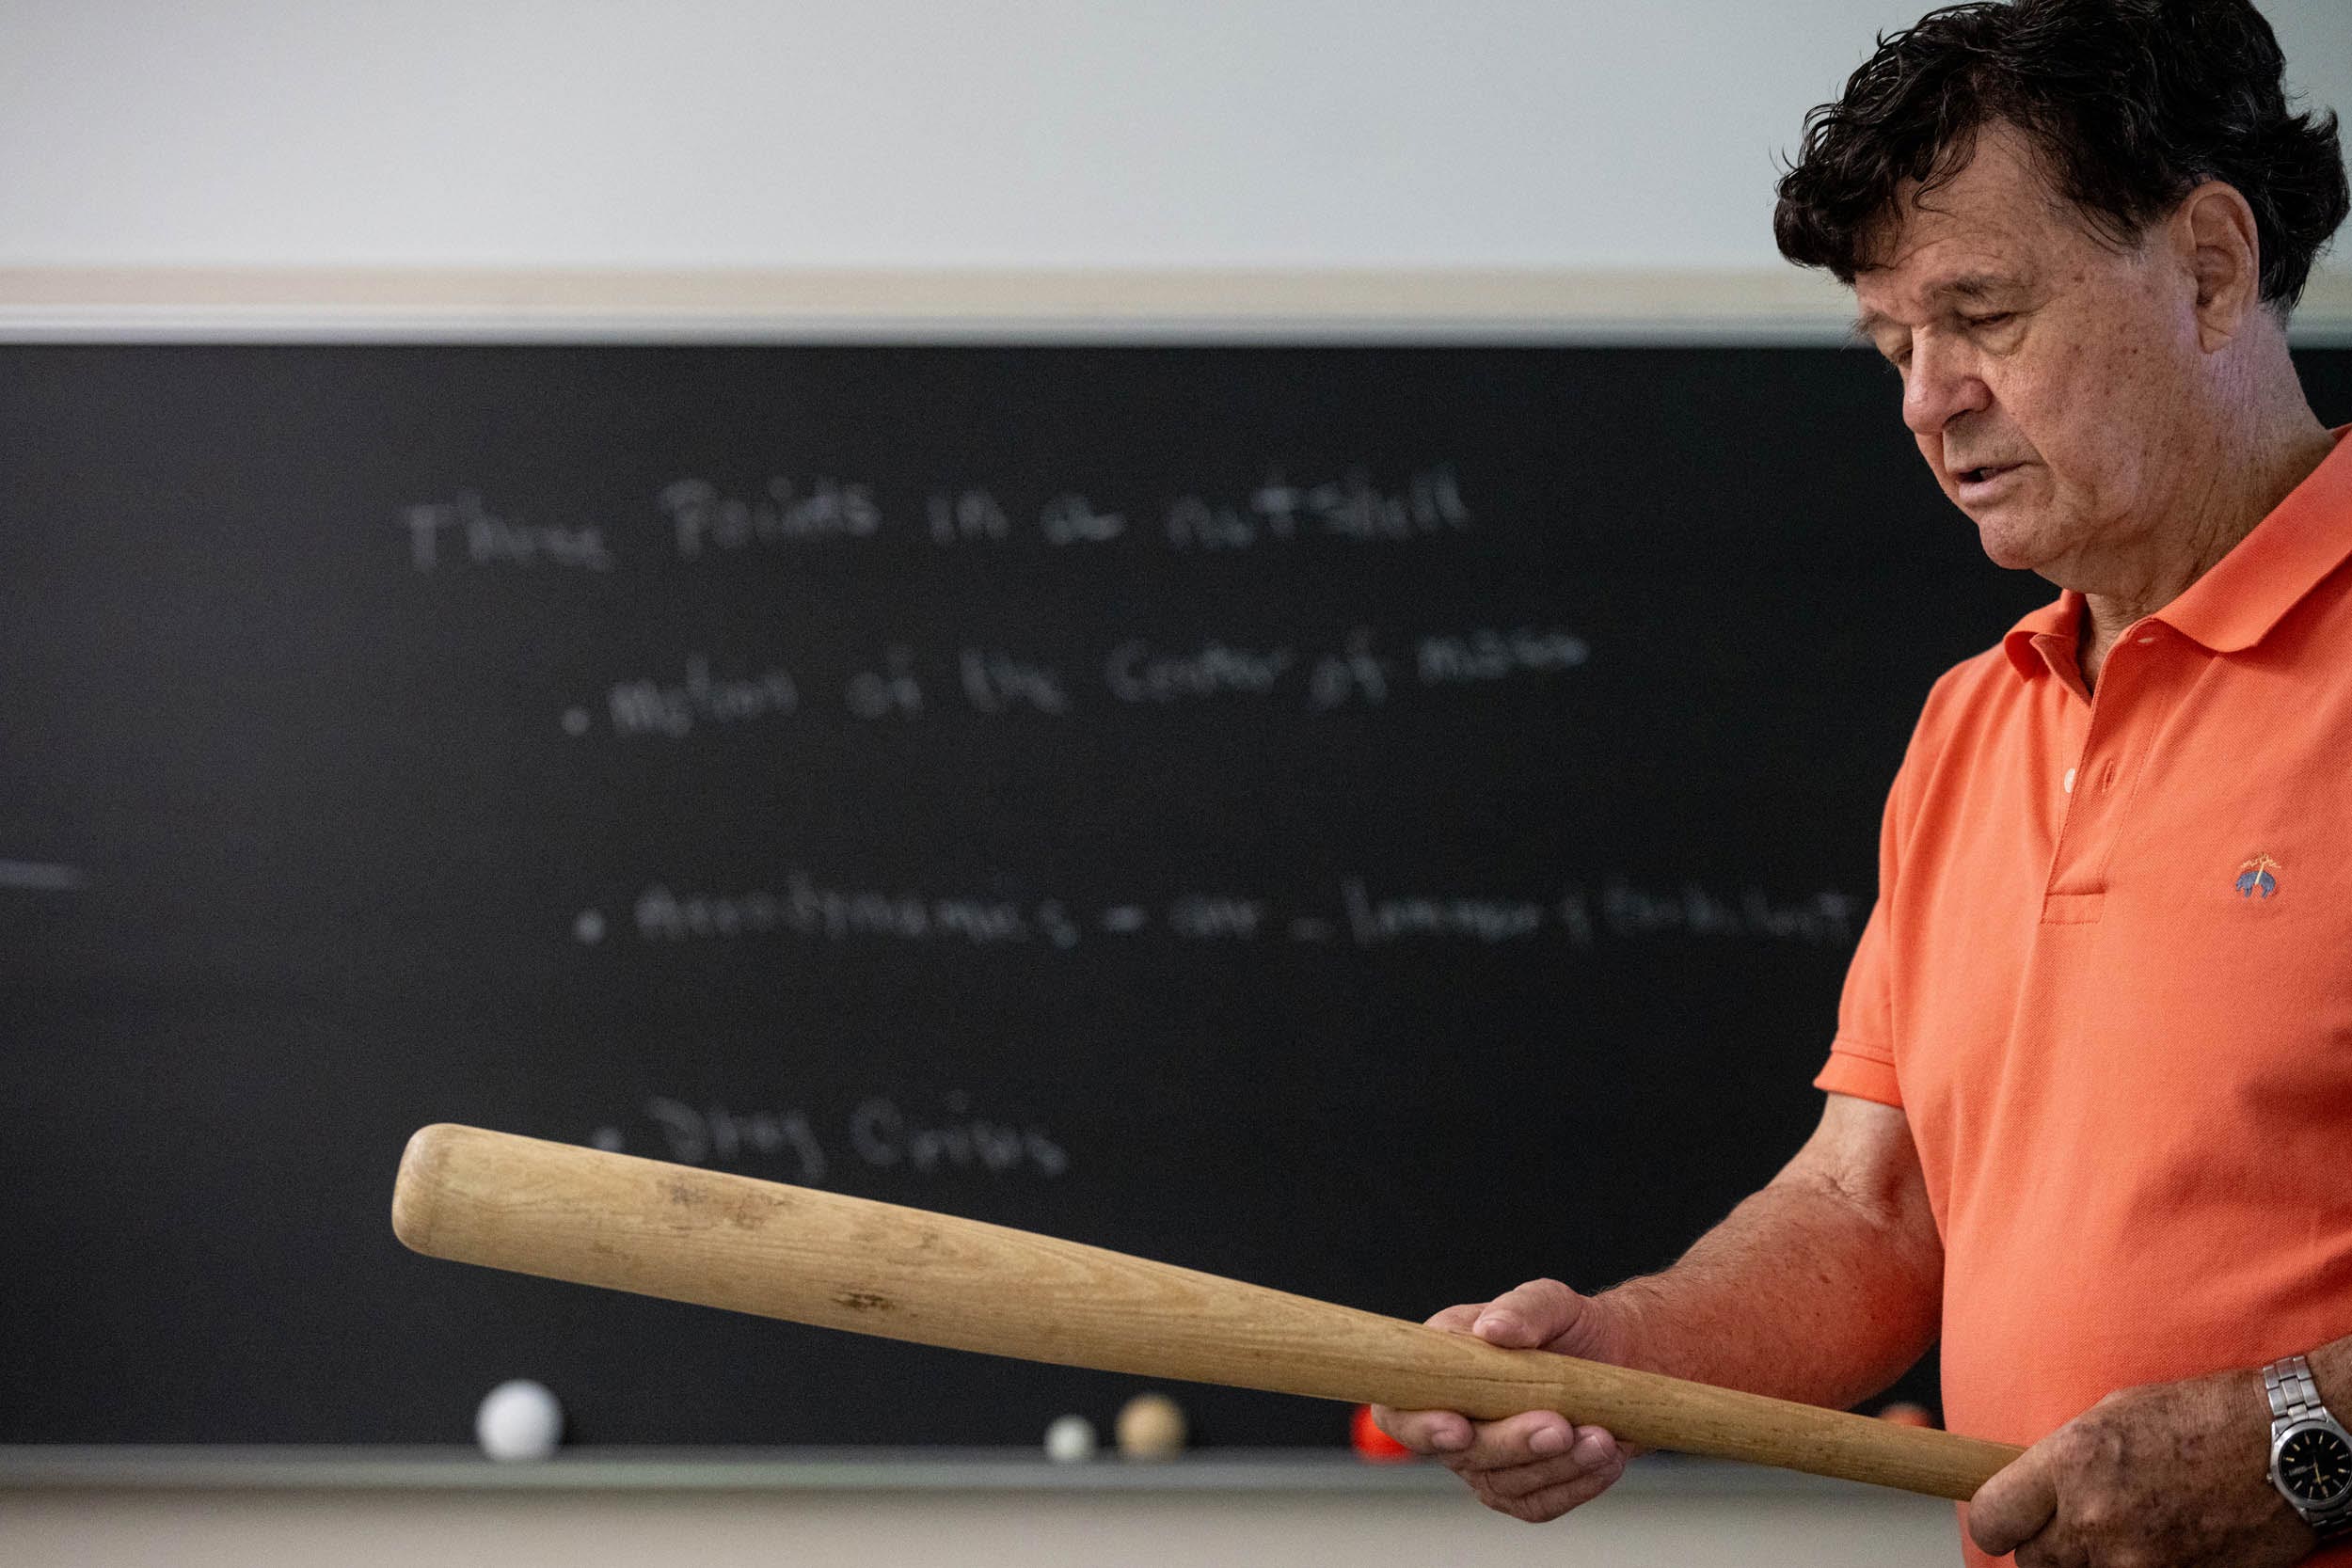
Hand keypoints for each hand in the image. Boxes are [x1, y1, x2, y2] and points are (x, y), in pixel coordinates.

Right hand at [1370, 1278, 1636, 1522]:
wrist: (1618, 1358)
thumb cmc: (1568, 1327)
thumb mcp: (1550, 1301)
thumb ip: (1521, 1309)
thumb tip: (1491, 1330)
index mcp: (1438, 1370)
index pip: (1399, 1411)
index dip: (1420, 1426)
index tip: (1459, 1428)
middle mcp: (1455, 1421)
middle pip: (1463, 1454)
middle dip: (1512, 1444)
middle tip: (1559, 1427)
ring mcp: (1487, 1462)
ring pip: (1508, 1483)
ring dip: (1557, 1465)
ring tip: (1600, 1437)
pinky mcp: (1524, 1490)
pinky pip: (1542, 1502)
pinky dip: (1578, 1484)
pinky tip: (1604, 1458)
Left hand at [1969, 1367, 2313, 1565]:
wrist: (2286, 1447)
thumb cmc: (2200, 1416)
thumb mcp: (2110, 1417)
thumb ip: (2062, 1461)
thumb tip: (2028, 1488)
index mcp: (2072, 1462)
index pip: (1991, 1518)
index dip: (1995, 1522)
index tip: (2006, 1520)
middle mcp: (2097, 1517)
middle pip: (2033, 1563)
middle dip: (2045, 1547)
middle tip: (2071, 1528)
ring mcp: (2140, 1561)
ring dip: (2089, 1565)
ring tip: (2121, 1535)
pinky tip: (2157, 1549)